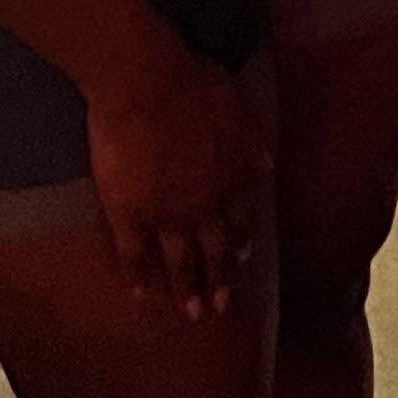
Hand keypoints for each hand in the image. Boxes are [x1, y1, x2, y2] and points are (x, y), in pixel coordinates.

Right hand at [84, 27, 271, 318]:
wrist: (146, 83)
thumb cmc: (195, 85)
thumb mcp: (241, 110)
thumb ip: (254, 144)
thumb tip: (269, 168)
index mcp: (231, 180)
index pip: (241, 220)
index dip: (241, 241)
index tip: (243, 258)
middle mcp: (203, 206)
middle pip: (214, 252)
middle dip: (219, 282)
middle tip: (221, 308)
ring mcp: (165, 215)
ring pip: (178, 262)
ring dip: (186, 291)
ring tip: (191, 314)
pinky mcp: (128, 215)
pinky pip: (133, 255)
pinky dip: (138, 277)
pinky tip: (139, 294)